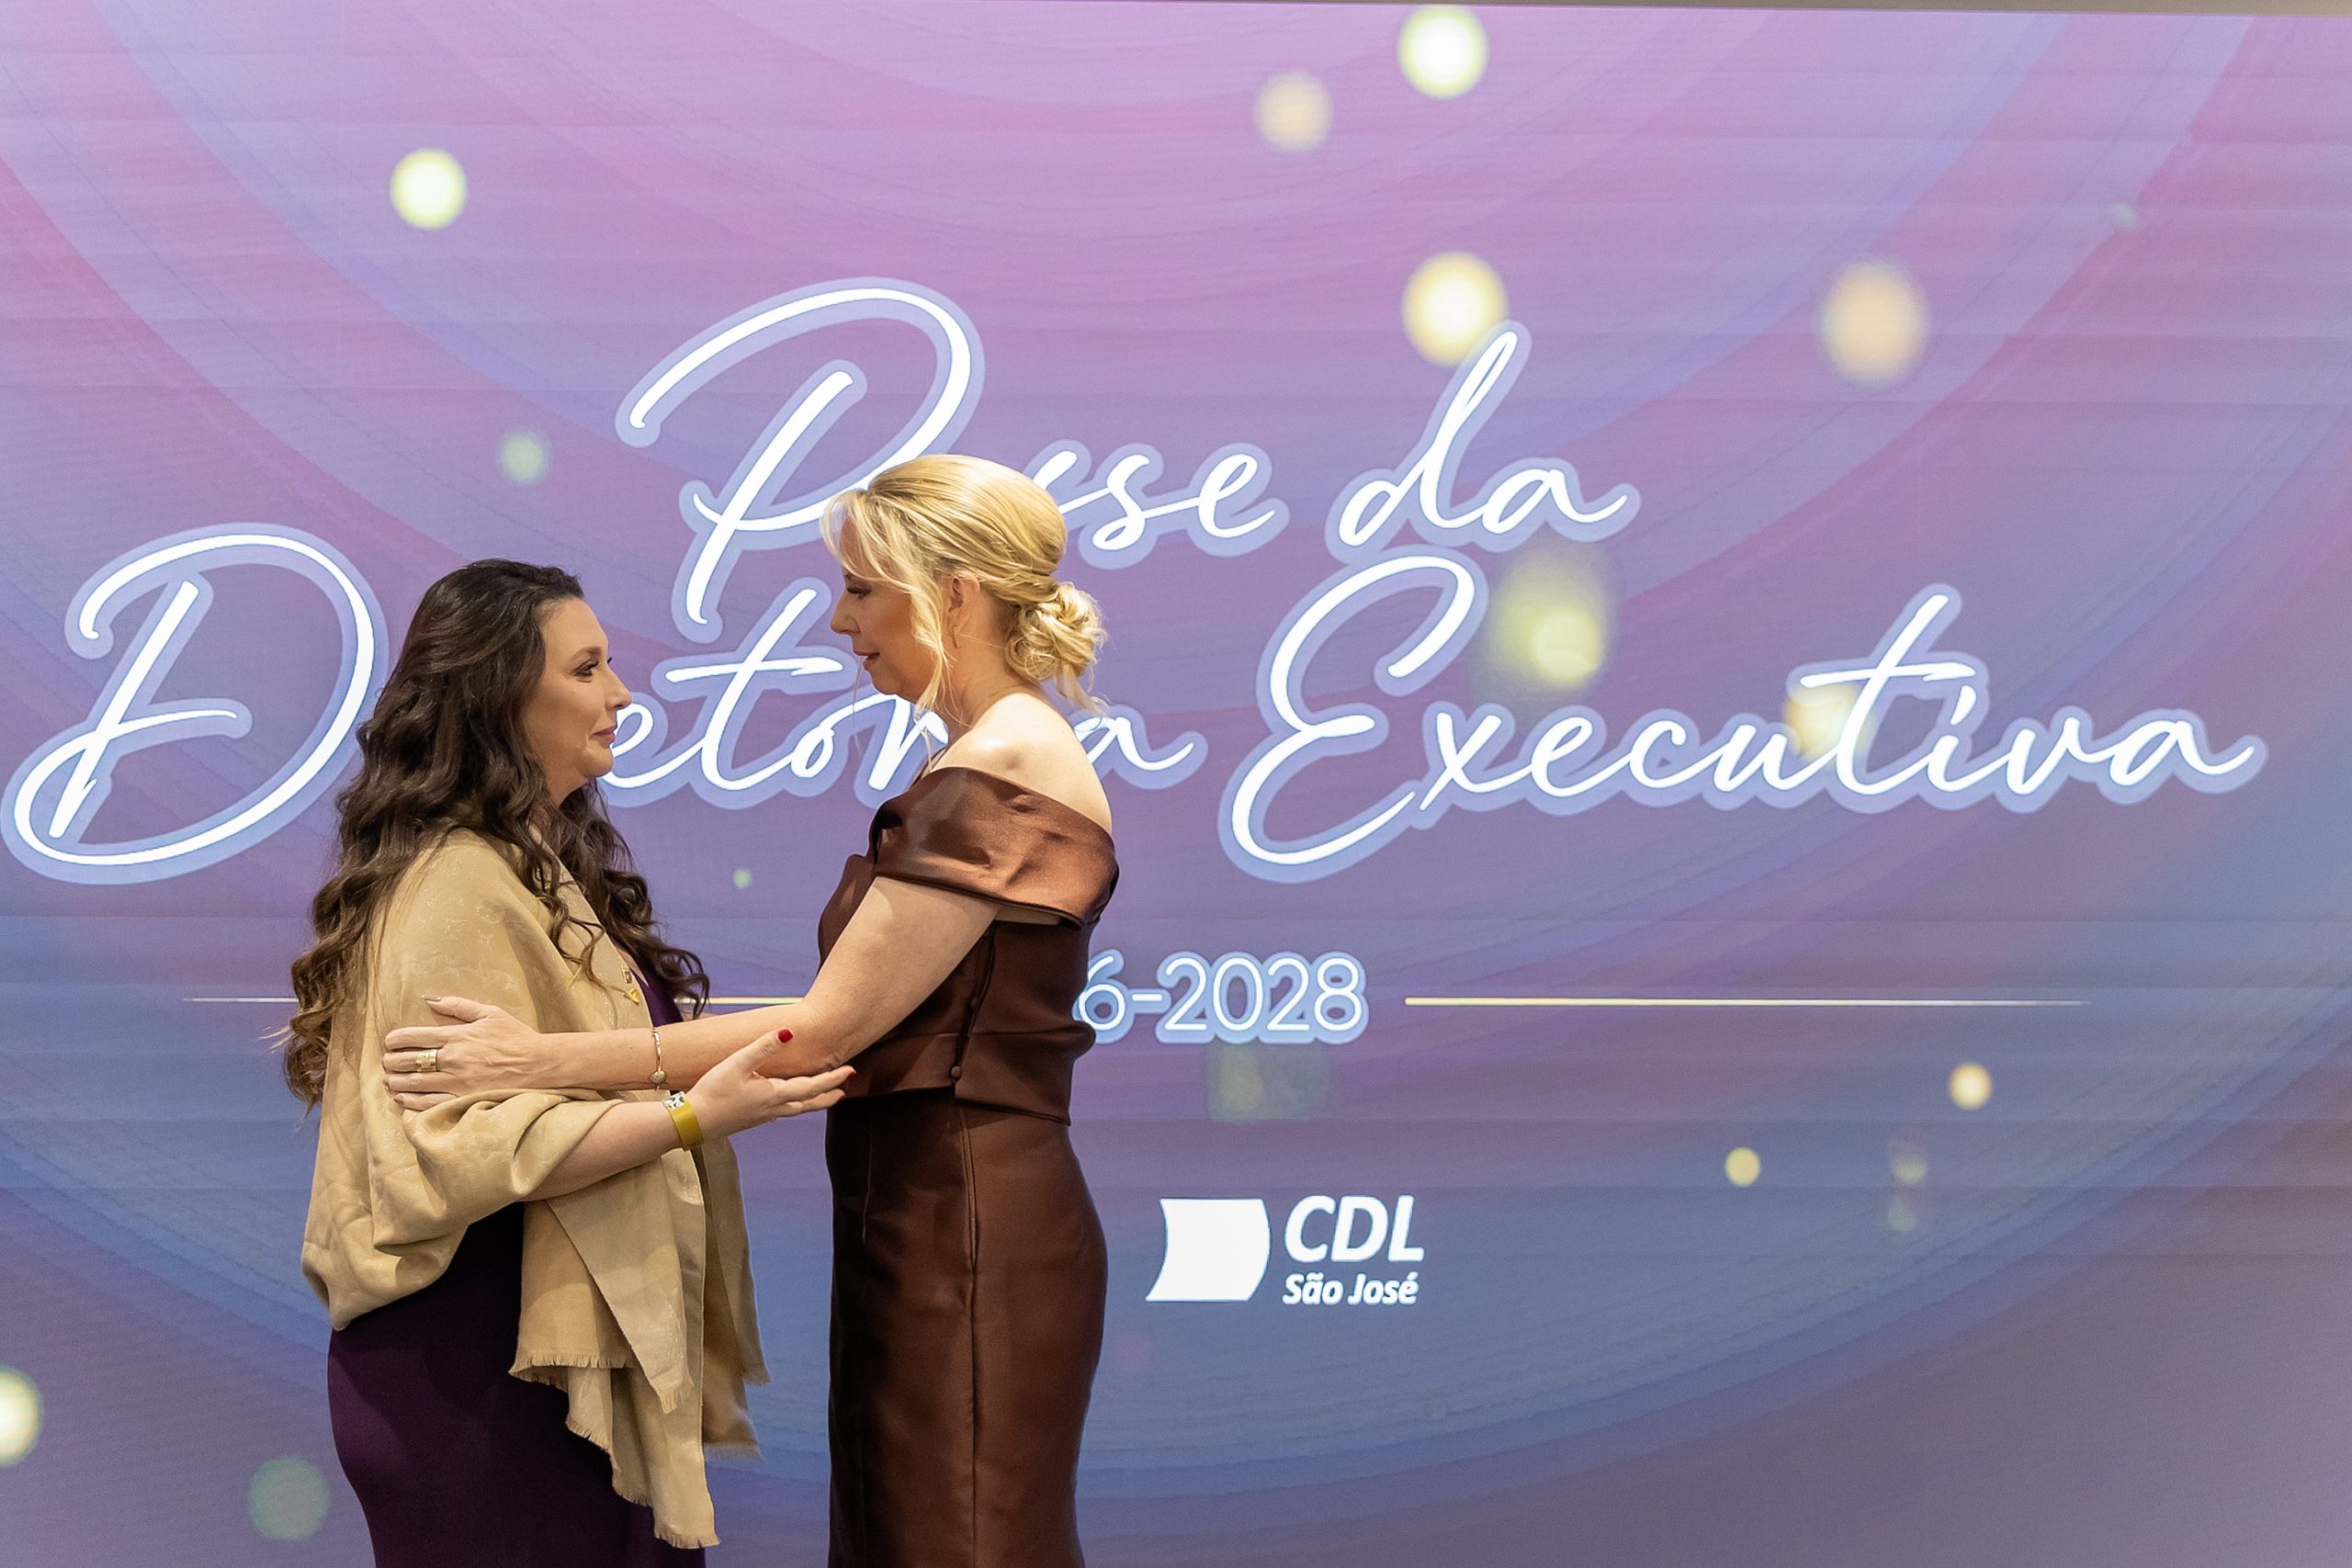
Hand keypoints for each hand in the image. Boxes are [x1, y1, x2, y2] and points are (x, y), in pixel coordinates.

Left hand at [384, 996, 555, 1107]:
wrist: (539, 1064)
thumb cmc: (516, 1037)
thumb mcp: (490, 1013)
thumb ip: (459, 1006)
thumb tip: (431, 999)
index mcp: (456, 1035)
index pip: (411, 1037)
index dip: (393, 1039)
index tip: (390, 1042)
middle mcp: (452, 1059)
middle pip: (405, 1061)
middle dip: (390, 1061)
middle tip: (387, 1062)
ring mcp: (456, 1082)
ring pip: (412, 1084)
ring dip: (395, 1082)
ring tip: (390, 1081)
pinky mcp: (462, 1100)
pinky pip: (427, 1104)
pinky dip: (409, 1102)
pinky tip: (402, 1099)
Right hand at [685, 1032, 853, 1139]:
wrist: (692, 1123)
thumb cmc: (713, 1093)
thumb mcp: (737, 1064)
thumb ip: (763, 1047)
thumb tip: (789, 1032)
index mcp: (773, 1094)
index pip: (812, 1086)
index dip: (832, 1079)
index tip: (850, 1072)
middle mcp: (772, 1109)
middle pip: (808, 1104)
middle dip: (827, 1095)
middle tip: (844, 1090)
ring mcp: (761, 1117)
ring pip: (794, 1110)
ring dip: (811, 1103)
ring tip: (820, 1098)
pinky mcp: (749, 1121)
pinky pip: (778, 1113)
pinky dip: (791, 1107)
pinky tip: (783, 1105)